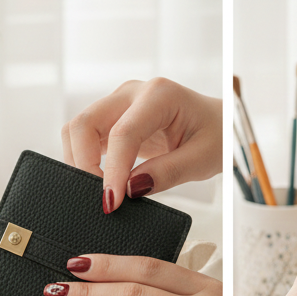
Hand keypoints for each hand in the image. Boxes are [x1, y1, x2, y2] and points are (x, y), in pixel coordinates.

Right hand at [61, 78, 221, 212]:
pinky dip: (84, 159)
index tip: (111, 202)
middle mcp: (132, 93)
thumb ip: (168, 173)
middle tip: (101, 197)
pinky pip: (85, 137)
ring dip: (80, 161)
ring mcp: (119, 103)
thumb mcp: (202, 159)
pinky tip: (99, 180)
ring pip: (78, 129)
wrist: (218, 125)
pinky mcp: (113, 118)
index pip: (123, 133)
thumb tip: (129, 189)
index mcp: (160, 95)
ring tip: (100, 190)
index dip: (112, 170)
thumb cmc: (215, 135)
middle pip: (85, 123)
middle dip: (83, 162)